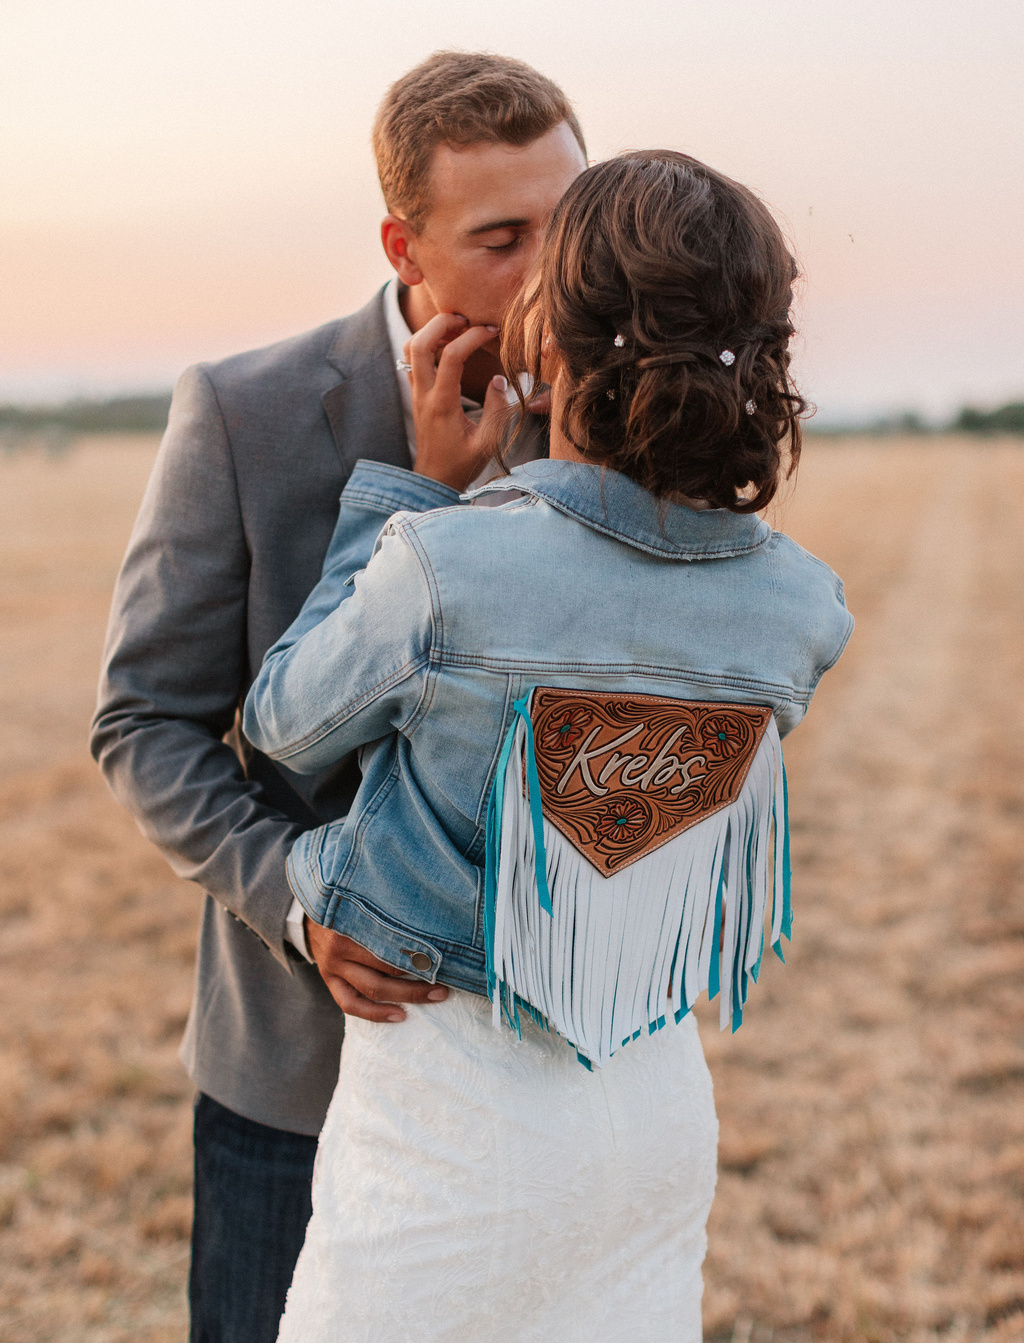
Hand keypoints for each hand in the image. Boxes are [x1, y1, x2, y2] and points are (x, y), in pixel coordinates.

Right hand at [305, 918, 447, 1022]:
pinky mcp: (329, 980)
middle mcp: (342, 945)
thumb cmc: (348, 905)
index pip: (391, 940)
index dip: (420, 950)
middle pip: (386, 967)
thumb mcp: (364, 898)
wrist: (308, 914)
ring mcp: (334, 965)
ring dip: (407, 995)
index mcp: (352, 921)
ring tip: (434, 996)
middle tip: (446, 982)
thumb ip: (389, 907)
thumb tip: (430, 916)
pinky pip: (351, 1004)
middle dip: (420, 976)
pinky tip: (399, 1016)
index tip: (446, 955)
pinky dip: (376, 1014)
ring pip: (373, 988)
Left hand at [404, 313, 511, 489]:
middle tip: (466, 318)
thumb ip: (496, 410)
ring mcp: (416, 393)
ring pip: (410, 348)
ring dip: (430, 330)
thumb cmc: (462, 465)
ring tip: (457, 326)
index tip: (492, 331)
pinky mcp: (417, 394)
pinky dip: (428, 343)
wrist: (435, 480)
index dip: (472, 337)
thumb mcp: (487, 442)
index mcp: (442, 405)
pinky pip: (414, 359)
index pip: (451, 356)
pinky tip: (449, 344)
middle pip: (418, 343)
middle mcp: (423, 395)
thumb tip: (499, 379)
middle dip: (441, 322)